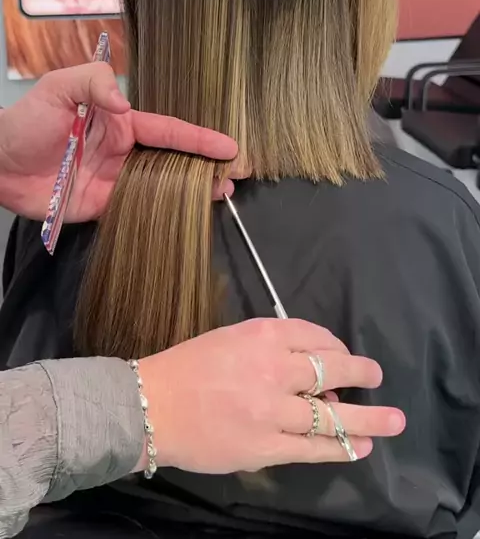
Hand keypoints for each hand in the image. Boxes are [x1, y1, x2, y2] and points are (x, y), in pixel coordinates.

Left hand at [0, 62, 237, 220]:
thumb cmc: (27, 121)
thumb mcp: (59, 88)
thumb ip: (93, 82)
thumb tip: (125, 103)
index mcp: (120, 122)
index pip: (168, 130)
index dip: (200, 138)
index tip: (230, 146)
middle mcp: (124, 151)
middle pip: (174, 159)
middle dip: (207, 166)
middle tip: (238, 176)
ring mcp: (116, 180)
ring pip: (164, 185)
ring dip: (194, 190)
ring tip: (223, 195)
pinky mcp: (103, 206)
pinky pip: (141, 208)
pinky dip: (166, 212)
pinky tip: (188, 215)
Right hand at [139, 319, 405, 472]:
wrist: (150, 406)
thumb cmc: (187, 367)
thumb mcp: (230, 339)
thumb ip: (270, 347)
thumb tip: (310, 369)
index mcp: (262, 334)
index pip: (315, 336)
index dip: (336, 345)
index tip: (342, 353)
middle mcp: (274, 368)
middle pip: (332, 370)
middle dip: (361, 372)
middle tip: (375, 375)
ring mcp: (272, 410)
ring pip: (331, 415)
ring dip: (367, 418)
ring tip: (393, 420)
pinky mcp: (267, 446)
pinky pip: (313, 448)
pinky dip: (341, 447)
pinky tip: (361, 447)